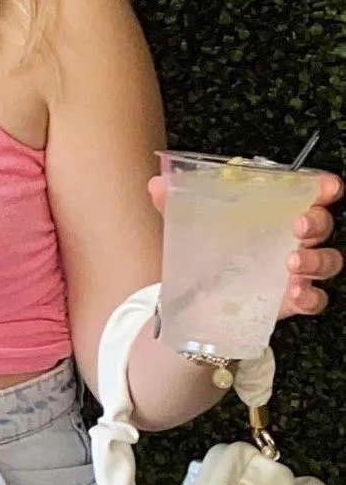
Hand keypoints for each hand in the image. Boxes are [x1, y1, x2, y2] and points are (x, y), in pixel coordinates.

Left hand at [148, 171, 342, 320]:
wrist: (197, 300)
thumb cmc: (207, 252)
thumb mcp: (190, 226)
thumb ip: (174, 204)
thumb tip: (156, 184)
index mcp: (274, 213)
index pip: (308, 194)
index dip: (323, 187)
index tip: (327, 186)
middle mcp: (292, 239)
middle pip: (323, 225)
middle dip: (317, 221)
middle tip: (298, 225)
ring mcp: (296, 271)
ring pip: (329, 261)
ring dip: (317, 259)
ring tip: (292, 263)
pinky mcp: (292, 301)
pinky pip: (316, 299)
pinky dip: (311, 296)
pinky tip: (295, 293)